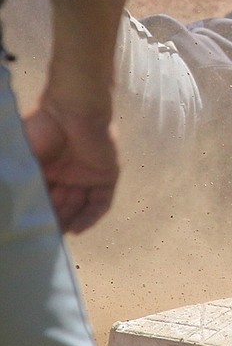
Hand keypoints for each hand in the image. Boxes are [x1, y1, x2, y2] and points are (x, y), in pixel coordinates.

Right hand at [23, 102, 118, 233]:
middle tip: (42, 234)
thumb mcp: (24, 159)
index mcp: (47, 169)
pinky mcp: (107, 174)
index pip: (43, 199)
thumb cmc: (42, 129)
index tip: (27, 230)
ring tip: (57, 233)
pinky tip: (77, 229)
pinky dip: (90, 217)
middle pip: (62, 206)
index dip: (37, 215)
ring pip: (80, 206)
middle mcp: (68, 174)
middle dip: (53, 220)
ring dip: (70, 220)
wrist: (72, 111)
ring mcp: (88, 175)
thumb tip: (8, 203)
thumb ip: (19, 182)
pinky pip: (101, 202)